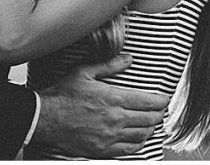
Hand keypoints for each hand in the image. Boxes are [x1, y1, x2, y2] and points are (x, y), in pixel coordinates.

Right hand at [31, 54, 168, 158]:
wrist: (45, 119)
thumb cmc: (62, 95)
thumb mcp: (83, 72)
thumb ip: (109, 66)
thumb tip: (128, 59)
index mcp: (112, 98)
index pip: (147, 101)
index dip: (161, 101)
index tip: (165, 99)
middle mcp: (115, 119)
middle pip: (149, 119)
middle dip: (159, 114)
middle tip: (161, 110)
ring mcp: (110, 137)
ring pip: (142, 135)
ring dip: (151, 128)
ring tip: (152, 123)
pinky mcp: (103, 150)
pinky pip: (130, 149)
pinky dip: (139, 143)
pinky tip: (139, 138)